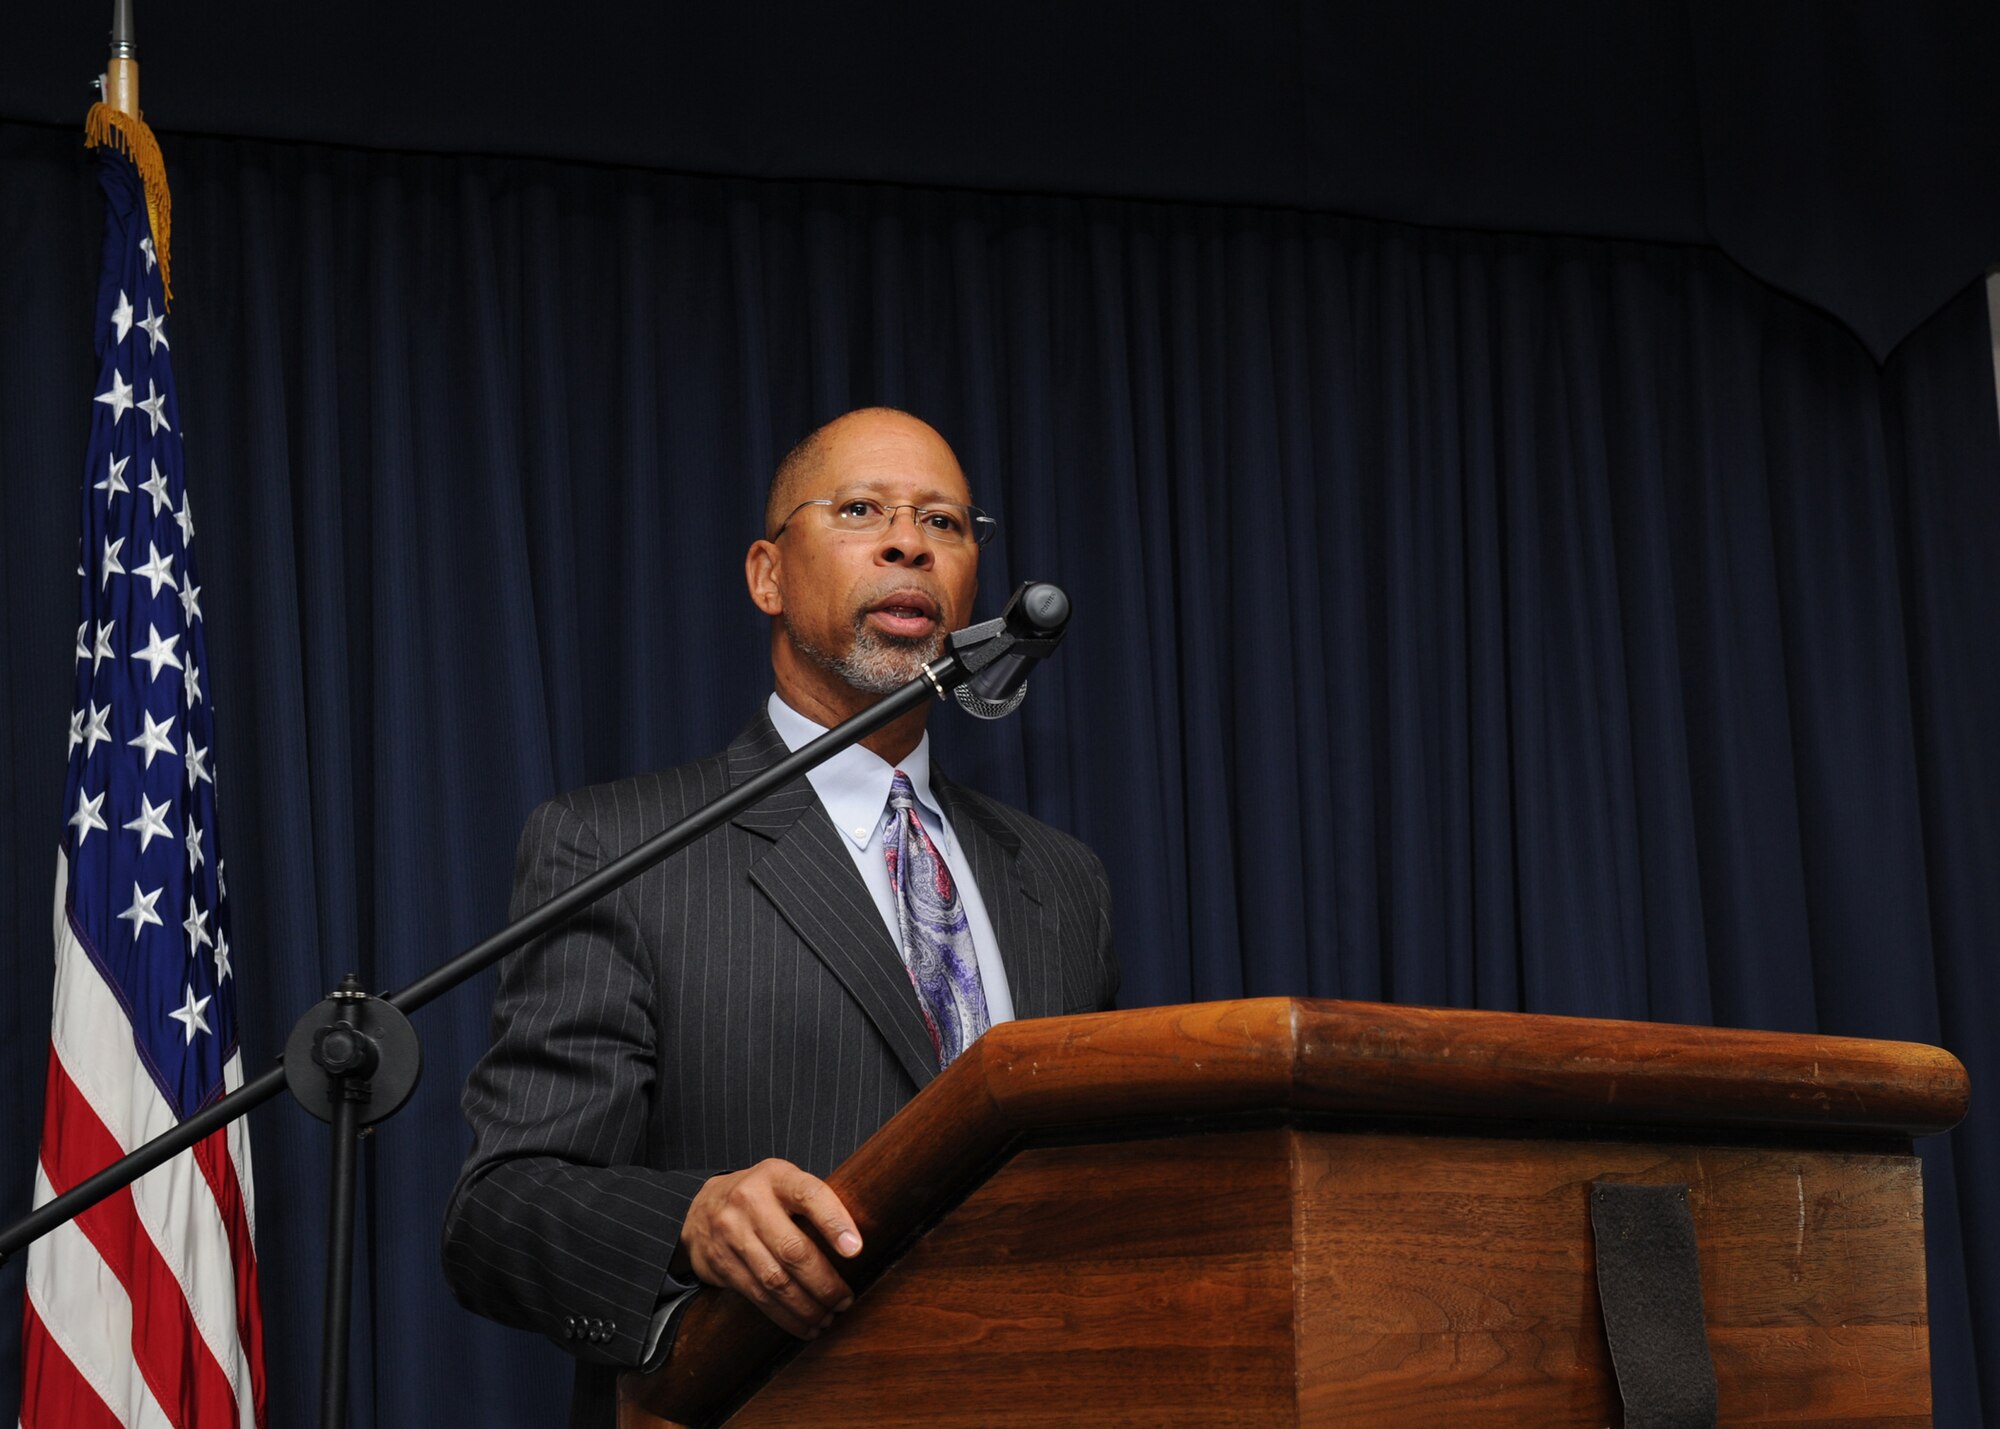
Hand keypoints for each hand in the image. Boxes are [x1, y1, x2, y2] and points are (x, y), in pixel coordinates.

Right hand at [675, 1159, 863, 1337]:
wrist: (699, 1208)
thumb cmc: (760, 1197)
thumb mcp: (784, 1183)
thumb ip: (814, 1204)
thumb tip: (857, 1245)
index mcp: (775, 1176)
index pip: (810, 1195)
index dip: (835, 1222)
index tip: (855, 1250)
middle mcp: (749, 1201)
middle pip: (793, 1249)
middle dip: (825, 1283)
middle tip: (845, 1301)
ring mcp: (730, 1233)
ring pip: (775, 1280)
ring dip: (807, 1307)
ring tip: (828, 1318)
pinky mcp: (719, 1263)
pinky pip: (758, 1296)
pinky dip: (785, 1316)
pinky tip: (805, 1325)